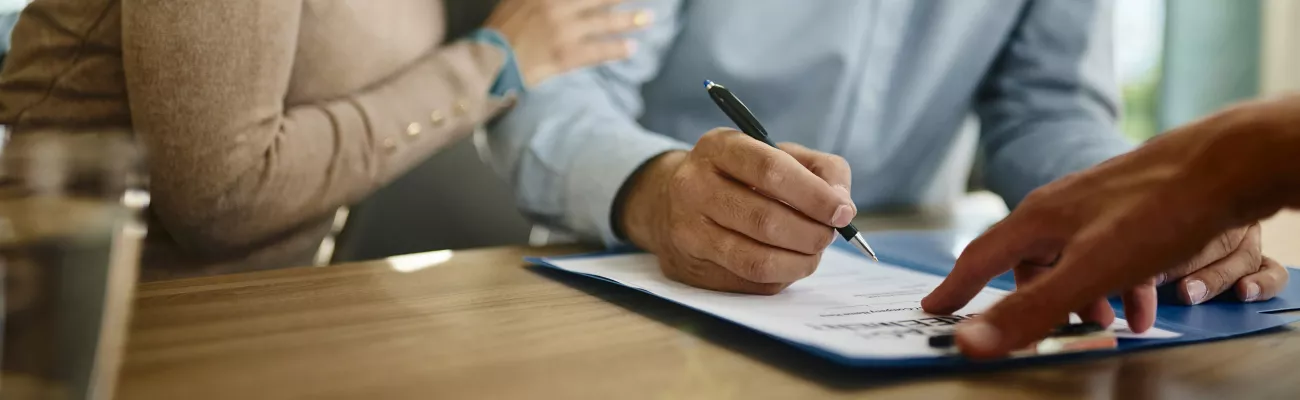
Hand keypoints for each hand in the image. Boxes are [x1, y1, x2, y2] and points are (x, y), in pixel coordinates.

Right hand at [485, 0, 650, 86]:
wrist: (489, 61)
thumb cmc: (502, 28)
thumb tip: (565, 0)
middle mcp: (556, 7)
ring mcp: (562, 31)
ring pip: (603, 22)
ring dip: (629, 20)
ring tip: (648, 18)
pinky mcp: (564, 55)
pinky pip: (597, 51)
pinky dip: (615, 49)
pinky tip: (631, 48)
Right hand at [619, 128, 856, 294]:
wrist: (673, 203)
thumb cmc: (740, 177)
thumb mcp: (776, 154)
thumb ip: (820, 169)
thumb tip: (842, 204)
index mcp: (718, 147)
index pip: (770, 170)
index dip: (813, 194)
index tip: (842, 212)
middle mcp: (694, 186)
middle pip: (764, 219)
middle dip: (811, 233)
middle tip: (829, 235)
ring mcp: (687, 230)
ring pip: (756, 259)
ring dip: (799, 262)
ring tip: (813, 252)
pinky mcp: (690, 267)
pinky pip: (748, 282)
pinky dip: (780, 276)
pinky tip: (786, 263)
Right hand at [918, 109, 1290, 357]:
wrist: (1227, 163)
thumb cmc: (1158, 212)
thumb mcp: (1088, 273)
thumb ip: (1028, 310)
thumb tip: (966, 342)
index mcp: (1037, 219)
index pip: (980, 257)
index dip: (957, 289)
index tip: (935, 307)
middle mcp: (1059, 205)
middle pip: (1028, 261)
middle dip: (1038, 303)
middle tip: (1054, 331)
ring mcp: (1095, 201)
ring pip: (1073, 257)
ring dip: (1087, 296)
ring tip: (1117, 321)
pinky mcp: (1130, 201)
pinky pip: (1108, 248)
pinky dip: (1118, 280)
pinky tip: (1145, 295)